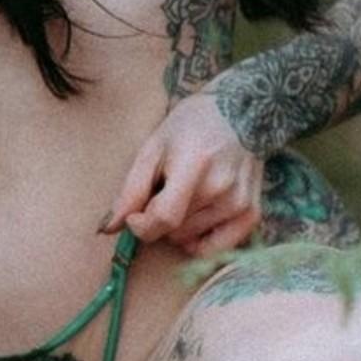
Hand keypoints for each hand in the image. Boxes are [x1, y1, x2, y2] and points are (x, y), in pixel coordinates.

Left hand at [100, 91, 263, 256]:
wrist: (242, 110)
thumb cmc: (191, 125)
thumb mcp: (153, 147)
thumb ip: (131, 190)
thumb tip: (108, 228)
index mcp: (194, 165)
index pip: (164, 218)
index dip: (141, 225)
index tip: (134, 216)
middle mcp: (221, 188)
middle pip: (173, 231)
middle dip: (158, 219)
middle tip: (165, 190)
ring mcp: (239, 203)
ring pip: (190, 240)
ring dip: (177, 227)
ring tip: (185, 195)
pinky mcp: (252, 213)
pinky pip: (216, 250)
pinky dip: (199, 243)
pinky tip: (195, 221)